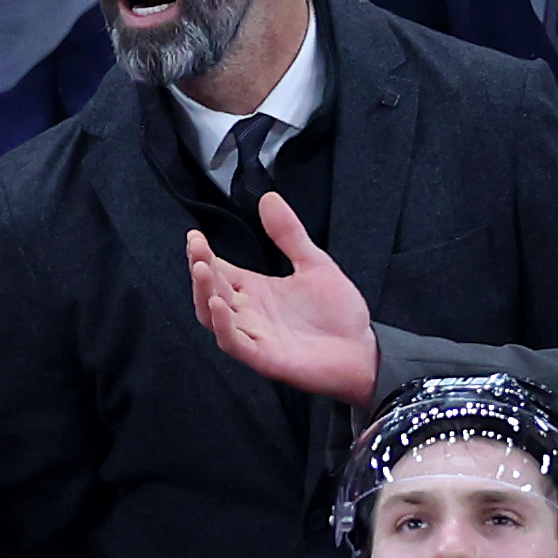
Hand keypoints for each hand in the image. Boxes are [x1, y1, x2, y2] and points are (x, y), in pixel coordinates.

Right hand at [186, 190, 381, 401]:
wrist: (362, 350)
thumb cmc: (338, 315)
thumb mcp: (314, 263)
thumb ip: (289, 234)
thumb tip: (269, 199)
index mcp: (256, 291)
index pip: (219, 271)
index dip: (203, 255)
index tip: (195, 237)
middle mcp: (249, 313)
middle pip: (210, 292)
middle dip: (200, 269)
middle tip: (196, 248)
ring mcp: (254, 336)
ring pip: (214, 317)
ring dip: (204, 294)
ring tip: (201, 269)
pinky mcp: (264, 357)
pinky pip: (234, 343)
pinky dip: (223, 325)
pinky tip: (219, 304)